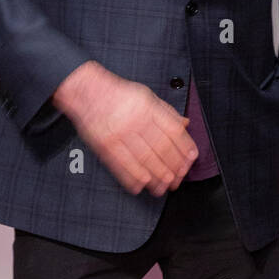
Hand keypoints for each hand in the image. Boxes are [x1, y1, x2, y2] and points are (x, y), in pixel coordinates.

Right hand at [52, 61, 198, 195]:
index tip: (190, 159)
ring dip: (157, 177)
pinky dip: (133, 178)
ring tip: (163, 187)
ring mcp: (119, 132)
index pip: (174, 131)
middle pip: (161, 148)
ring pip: (144, 159)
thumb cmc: (119, 94)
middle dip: (173, 167)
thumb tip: (185, 124)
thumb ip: (167, 111)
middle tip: (178, 179)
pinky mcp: (104, 144)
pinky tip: (141, 185)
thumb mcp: (147, 96)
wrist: (87, 91)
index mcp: (149, 108)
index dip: (185, 148)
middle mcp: (135, 120)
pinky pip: (122, 165)